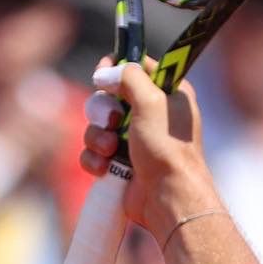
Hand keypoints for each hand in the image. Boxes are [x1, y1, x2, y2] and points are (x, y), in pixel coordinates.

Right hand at [81, 59, 216, 244]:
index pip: (137, 65)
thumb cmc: (167, 148)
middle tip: (113, 121)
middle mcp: (152, 114)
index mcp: (169, 93)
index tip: (103, 72)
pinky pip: (94, 152)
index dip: (117, 65)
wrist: (168, 198)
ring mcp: (135, 140)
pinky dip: (95, 159)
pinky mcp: (121, 163)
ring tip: (112, 151)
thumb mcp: (151, 100)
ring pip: (98, 125)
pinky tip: (105, 168)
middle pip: (109, 95)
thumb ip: (128, 76)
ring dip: (98, 137)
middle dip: (103, 110)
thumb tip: (106, 72)